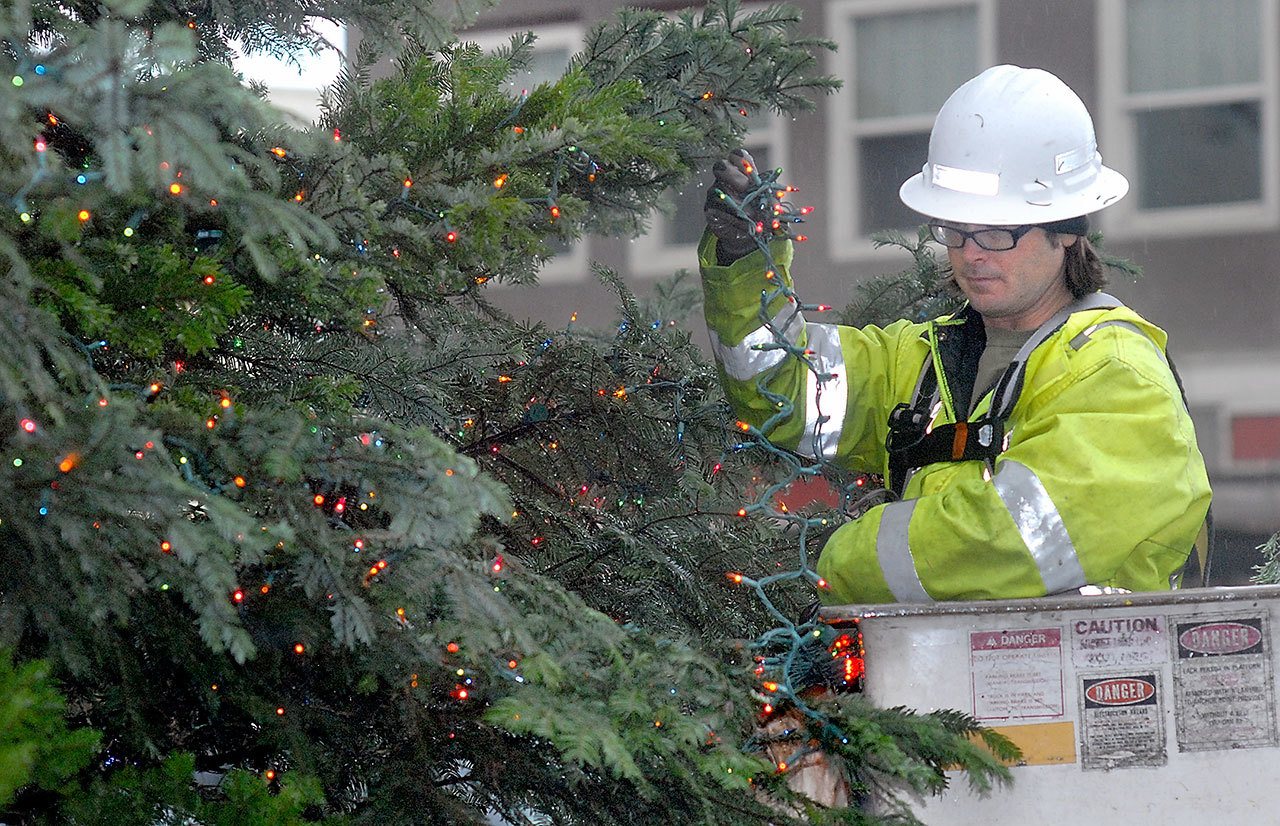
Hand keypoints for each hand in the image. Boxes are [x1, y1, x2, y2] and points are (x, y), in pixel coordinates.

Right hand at [704, 148, 777, 263]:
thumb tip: (774, 202)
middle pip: (721, 166)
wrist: (748, 235)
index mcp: (741, 171)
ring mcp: (715, 193)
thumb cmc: (760, 213)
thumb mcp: (770, 204)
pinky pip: (716, 209)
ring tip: (750, 214)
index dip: (742, 159)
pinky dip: (731, 216)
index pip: (737, 156)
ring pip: (718, 189)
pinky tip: (743, 223)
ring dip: (735, 201)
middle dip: (733, 176)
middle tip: (745, 188)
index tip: (751, 169)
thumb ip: (771, 200)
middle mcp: (725, 179)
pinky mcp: (710, 210)